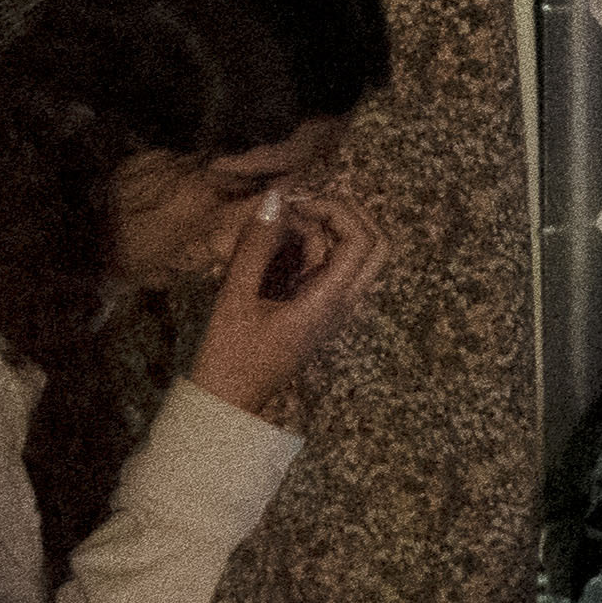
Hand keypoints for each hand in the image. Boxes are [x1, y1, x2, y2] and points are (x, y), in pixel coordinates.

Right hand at [178, 179, 385, 426]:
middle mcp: (342, 304)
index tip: (296, 204)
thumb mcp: (234, 298)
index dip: (337, 210)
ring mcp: (333, 309)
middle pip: (374, 246)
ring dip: (322, 233)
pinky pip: (328, 271)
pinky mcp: (318, 311)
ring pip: (352, 257)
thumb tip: (275, 198)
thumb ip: (254, 247)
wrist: (227, 403)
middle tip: (302, 207)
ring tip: (275, 227)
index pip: (363, 241)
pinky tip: (271, 249)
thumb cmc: (228, 356)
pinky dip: (309, 251)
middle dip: (345, 216)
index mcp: (330, 302)